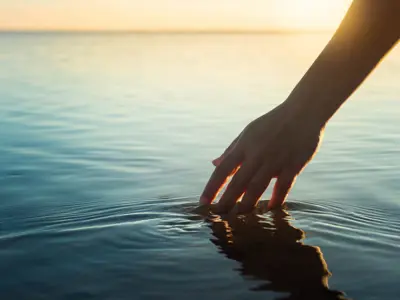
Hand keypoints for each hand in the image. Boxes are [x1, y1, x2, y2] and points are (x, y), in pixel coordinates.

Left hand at [200, 102, 323, 211]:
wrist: (302, 112)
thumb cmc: (272, 123)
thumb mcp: (248, 132)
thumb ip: (231, 150)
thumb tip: (213, 164)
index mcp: (244, 145)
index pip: (222, 169)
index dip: (211, 187)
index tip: (203, 202)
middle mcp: (257, 154)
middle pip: (238, 182)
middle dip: (226, 201)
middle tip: (218, 215)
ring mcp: (275, 160)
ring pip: (258, 186)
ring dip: (247, 203)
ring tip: (240, 216)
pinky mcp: (293, 164)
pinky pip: (284, 185)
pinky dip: (277, 198)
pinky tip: (269, 209)